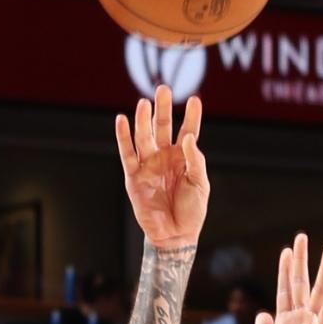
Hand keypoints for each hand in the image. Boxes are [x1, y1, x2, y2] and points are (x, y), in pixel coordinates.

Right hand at [115, 86, 207, 249]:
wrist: (175, 235)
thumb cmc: (192, 212)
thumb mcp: (200, 185)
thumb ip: (195, 161)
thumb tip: (188, 137)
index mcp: (183, 158)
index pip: (188, 131)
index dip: (191, 115)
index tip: (194, 98)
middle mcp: (165, 157)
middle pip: (163, 127)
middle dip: (163, 108)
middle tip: (163, 88)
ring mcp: (148, 165)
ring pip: (144, 137)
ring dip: (144, 120)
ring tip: (144, 103)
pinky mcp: (134, 176)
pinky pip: (127, 154)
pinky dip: (124, 137)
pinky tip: (122, 120)